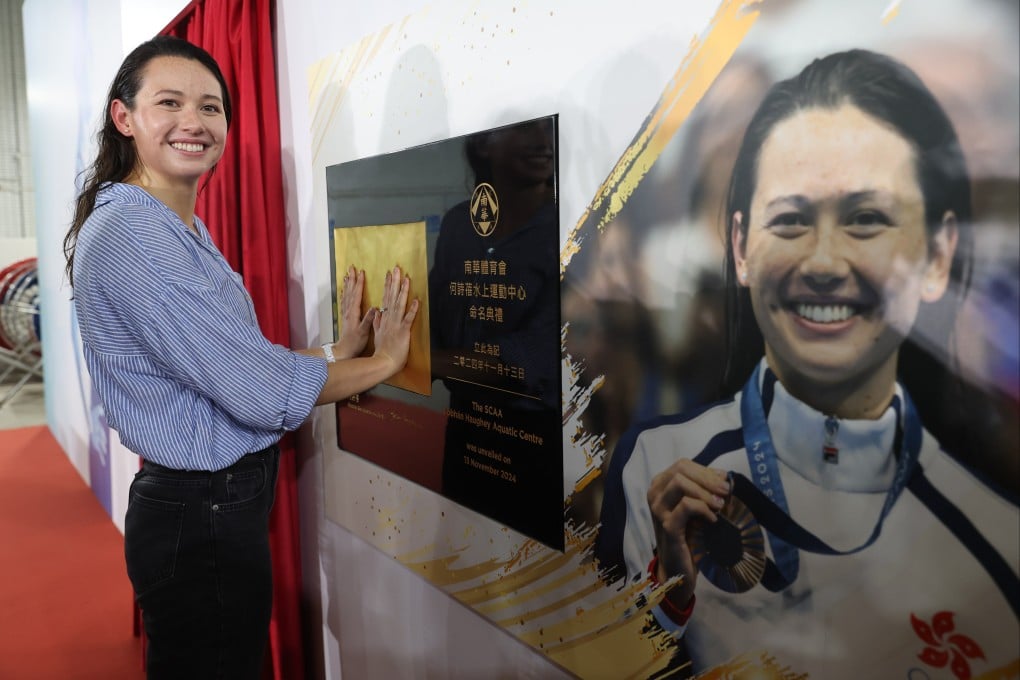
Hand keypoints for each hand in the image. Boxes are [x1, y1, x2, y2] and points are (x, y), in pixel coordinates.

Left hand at [335, 266, 375, 358]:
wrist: (344, 350)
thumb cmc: (355, 342)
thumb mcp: (363, 332)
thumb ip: (368, 319)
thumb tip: (375, 308)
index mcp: (354, 313)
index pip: (356, 295)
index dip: (359, 283)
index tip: (361, 272)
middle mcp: (348, 310)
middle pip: (350, 291)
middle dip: (352, 279)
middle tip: (352, 268)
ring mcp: (346, 313)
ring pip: (346, 294)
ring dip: (348, 284)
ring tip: (348, 274)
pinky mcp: (345, 316)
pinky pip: (344, 301)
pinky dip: (345, 292)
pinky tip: (344, 289)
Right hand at [372, 265, 419, 375]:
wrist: (383, 363)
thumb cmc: (382, 351)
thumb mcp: (377, 334)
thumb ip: (377, 323)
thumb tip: (376, 313)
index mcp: (383, 319)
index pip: (385, 299)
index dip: (387, 286)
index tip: (388, 274)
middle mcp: (389, 319)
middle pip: (392, 297)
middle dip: (394, 282)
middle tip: (397, 268)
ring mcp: (395, 324)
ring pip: (399, 305)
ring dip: (403, 291)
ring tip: (406, 279)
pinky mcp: (403, 331)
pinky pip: (408, 319)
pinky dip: (412, 309)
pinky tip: (416, 300)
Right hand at [647, 459, 730, 603]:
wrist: (678, 567)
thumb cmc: (689, 534)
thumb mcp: (696, 506)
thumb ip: (704, 488)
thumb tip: (722, 474)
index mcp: (660, 485)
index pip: (683, 464)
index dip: (706, 471)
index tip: (724, 483)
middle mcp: (655, 494)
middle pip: (681, 469)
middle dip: (708, 479)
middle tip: (725, 493)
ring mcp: (658, 509)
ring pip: (680, 483)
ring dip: (705, 493)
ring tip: (720, 506)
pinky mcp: (667, 526)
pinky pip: (687, 506)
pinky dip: (704, 509)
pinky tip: (713, 519)